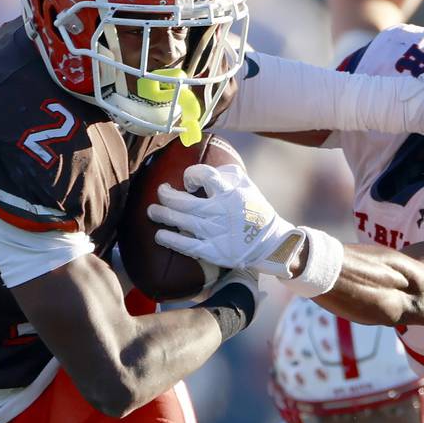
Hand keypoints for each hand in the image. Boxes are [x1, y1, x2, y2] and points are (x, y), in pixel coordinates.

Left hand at [148, 162, 300, 277]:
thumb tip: (203, 171)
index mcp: (230, 193)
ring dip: (163, 215)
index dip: (191, 175)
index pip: (204, 175)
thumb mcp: (247, 185)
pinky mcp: (213, 251)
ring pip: (182, 221)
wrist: (271, 243)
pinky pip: (186, 245)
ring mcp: (215, 232)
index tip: (188, 181)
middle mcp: (220, 211)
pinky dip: (170, 239)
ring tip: (152, 211)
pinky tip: (160, 235)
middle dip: (166, 195)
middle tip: (160, 192)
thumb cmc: (255, 210)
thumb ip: (227, 173)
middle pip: (185, 201)